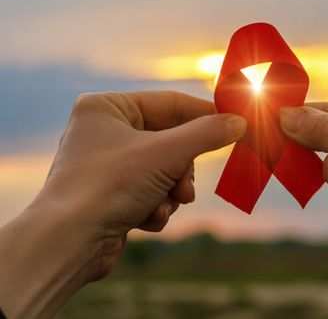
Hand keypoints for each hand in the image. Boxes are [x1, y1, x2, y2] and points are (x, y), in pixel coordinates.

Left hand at [0, 91, 245, 318]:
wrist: (68, 243)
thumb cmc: (109, 185)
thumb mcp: (166, 153)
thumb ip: (207, 134)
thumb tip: (240, 122)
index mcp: (108, 107)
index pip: (170, 103)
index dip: (205, 115)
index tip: (235, 125)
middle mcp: (105, 132)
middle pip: (170, 141)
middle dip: (182, 170)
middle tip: (186, 188)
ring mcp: (107, 164)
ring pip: (164, 170)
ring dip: (170, 192)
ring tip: (164, 206)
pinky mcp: (111, 194)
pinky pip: (150, 191)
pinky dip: (155, 206)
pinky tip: (146, 218)